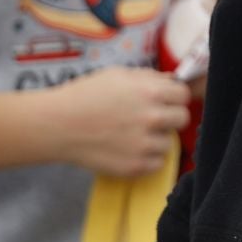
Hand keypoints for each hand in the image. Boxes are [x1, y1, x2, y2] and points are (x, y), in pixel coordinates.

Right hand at [39, 67, 189, 177]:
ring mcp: (145, 144)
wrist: (58, 125)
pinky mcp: (135, 166)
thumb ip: (148, 78)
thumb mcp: (118, 75)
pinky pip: (157, 163)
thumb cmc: (85, 95)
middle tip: (151, 119)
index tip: (166, 101)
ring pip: (169, 143)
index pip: (183, 95)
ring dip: (156, 139)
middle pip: (182, 119)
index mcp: (151, 92)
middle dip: (170, 117)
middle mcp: (153, 118)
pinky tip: (130, 149)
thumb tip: (171, 82)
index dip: (174, 97)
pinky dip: (147, 158)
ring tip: (134, 135)